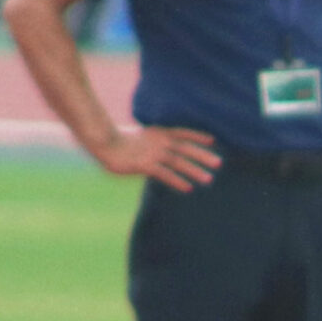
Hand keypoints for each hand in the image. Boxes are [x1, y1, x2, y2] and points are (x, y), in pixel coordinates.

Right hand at [95, 126, 217, 192]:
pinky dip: (177, 181)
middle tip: (219, 163)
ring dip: (194, 171)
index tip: (213, 140)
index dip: (197, 136)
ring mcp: (152, 153)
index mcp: (158, 132)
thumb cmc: (120, 140)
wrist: (102, 142)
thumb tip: (166, 146)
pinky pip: (164, 174)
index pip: (182, 133)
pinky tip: (187, 188)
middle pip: (185, 148)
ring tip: (209, 179)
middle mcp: (158, 142)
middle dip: (203, 155)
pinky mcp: (143, 165)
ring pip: (178, 162)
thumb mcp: (142, 137)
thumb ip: (155, 140)